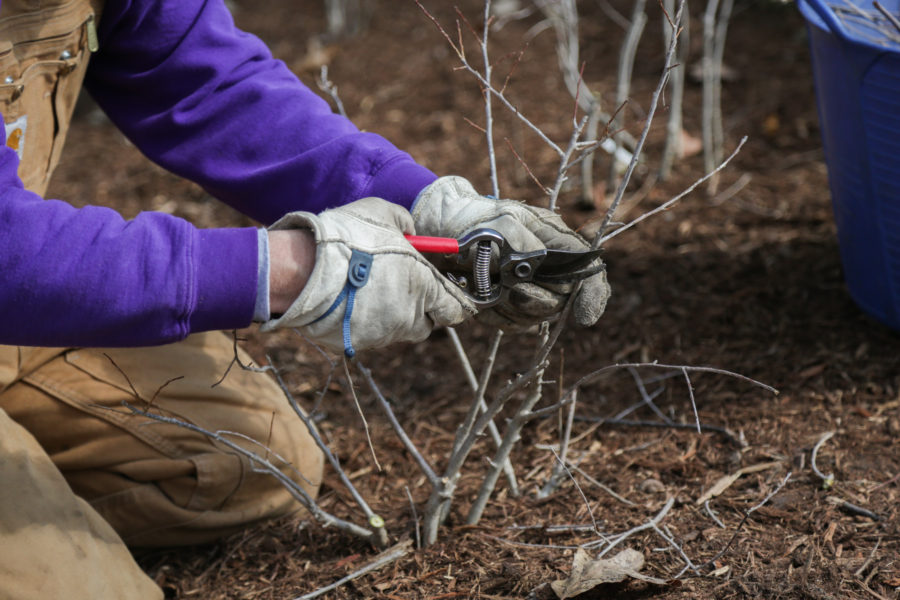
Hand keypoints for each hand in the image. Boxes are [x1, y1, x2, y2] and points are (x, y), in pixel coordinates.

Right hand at [261, 197, 475, 355]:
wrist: (305, 270)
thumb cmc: (349, 238)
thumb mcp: (383, 212)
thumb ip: (405, 223)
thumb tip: (411, 232)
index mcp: (424, 287)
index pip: (455, 309)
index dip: (454, 301)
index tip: (448, 294)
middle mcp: (409, 316)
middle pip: (428, 324)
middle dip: (422, 309)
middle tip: (406, 288)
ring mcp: (383, 334)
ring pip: (398, 329)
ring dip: (393, 314)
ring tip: (372, 290)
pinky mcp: (358, 343)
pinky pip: (370, 333)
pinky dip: (367, 320)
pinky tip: (351, 300)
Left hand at [412, 176, 609, 327]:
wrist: (439, 230)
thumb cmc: (472, 218)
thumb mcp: (499, 221)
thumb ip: (524, 243)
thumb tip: (538, 264)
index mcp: (555, 241)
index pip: (588, 271)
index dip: (592, 295)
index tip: (583, 318)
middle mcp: (547, 267)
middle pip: (560, 300)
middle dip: (534, 298)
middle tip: (508, 287)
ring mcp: (528, 288)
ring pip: (535, 316)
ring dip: (510, 307)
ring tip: (487, 286)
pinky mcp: (507, 305)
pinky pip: (511, 324)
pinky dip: (495, 316)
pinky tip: (480, 299)